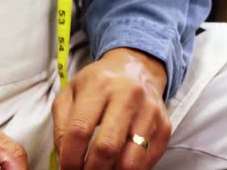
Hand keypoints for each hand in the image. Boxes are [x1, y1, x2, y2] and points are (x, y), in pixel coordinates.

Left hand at [52, 47, 171, 169]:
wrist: (137, 67)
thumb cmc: (101, 83)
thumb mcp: (72, 91)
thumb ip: (62, 124)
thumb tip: (65, 157)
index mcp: (99, 86)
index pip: (80, 130)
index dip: (70, 157)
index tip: (67, 167)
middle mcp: (127, 96)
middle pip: (107, 147)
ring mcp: (149, 112)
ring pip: (131, 160)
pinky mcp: (164, 126)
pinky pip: (147, 161)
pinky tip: (118, 165)